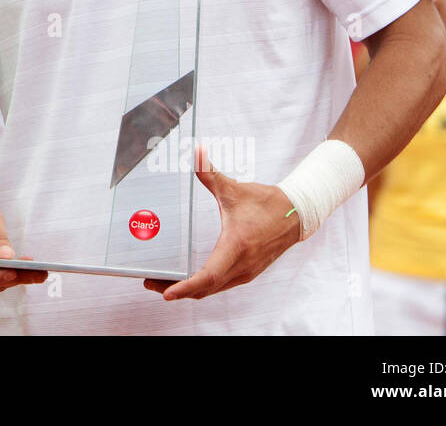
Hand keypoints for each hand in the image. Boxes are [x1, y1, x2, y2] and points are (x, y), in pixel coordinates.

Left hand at [143, 147, 300, 300]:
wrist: (296, 215)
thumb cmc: (266, 203)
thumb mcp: (234, 189)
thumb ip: (210, 173)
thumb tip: (196, 152)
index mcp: (236, 246)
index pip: (208, 276)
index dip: (185, 287)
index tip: (166, 293)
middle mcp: (242, 266)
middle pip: (205, 288)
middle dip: (176, 289)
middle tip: (150, 283)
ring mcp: (246, 272)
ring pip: (212, 290)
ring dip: (188, 290)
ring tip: (163, 283)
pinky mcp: (247, 273)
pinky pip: (220, 286)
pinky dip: (202, 287)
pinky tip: (188, 279)